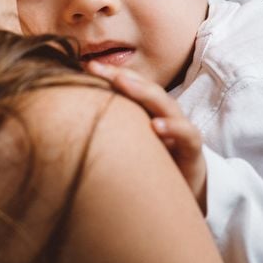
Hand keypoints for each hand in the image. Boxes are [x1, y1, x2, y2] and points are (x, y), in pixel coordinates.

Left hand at [87, 61, 206, 211]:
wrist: (180, 196)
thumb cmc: (149, 166)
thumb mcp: (127, 146)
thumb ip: (108, 129)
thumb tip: (70, 120)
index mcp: (148, 111)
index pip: (131, 86)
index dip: (111, 74)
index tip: (86, 65)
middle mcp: (165, 115)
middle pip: (146, 89)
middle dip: (122, 76)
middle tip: (98, 68)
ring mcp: (180, 130)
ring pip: (166, 104)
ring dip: (144, 93)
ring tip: (123, 83)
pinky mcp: (192, 149)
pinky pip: (186, 135)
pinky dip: (173, 128)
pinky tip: (156, 126)